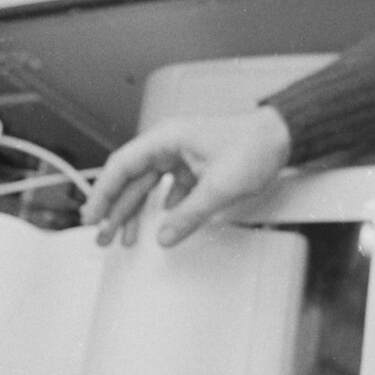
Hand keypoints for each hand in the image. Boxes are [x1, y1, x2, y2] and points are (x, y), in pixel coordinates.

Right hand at [79, 107, 291, 246]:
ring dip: (135, 211)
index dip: (103, 193)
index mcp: (166, 139)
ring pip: (148, 185)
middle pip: (131, 178)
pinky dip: (160, 208)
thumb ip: (190, 215)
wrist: (281, 138)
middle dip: (115, 209)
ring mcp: (180, 155)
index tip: (92, 215)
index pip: (122, 166)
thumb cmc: (254, 145)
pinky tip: (158, 224)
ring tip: (123, 237)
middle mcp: (168, 144)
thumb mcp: (220, 187)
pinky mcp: (193, 166)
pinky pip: (167, 189)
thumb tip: (165, 236)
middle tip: (101, 235)